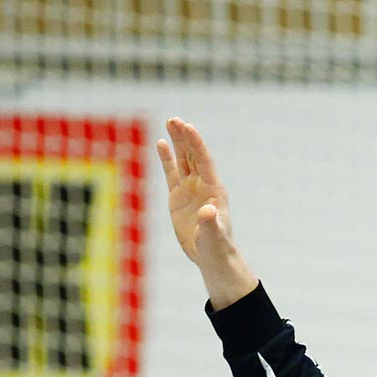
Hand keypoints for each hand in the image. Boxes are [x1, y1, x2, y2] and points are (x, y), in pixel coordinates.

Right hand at [156, 117, 257, 308]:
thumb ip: (210, 223)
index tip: (188, 127)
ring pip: (183, 160)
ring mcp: (190, 189)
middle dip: (185, 137)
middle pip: (193, 155)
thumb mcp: (212, 236)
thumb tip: (206, 211)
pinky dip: (166, 158)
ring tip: (170, 122)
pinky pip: (171, 172)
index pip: (204, 161)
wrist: (211, 256)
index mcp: (214, 189)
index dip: (197, 144)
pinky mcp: (178, 197)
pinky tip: (161, 143)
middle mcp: (202, 184)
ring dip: (177, 142)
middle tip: (175, 120)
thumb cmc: (216, 247)